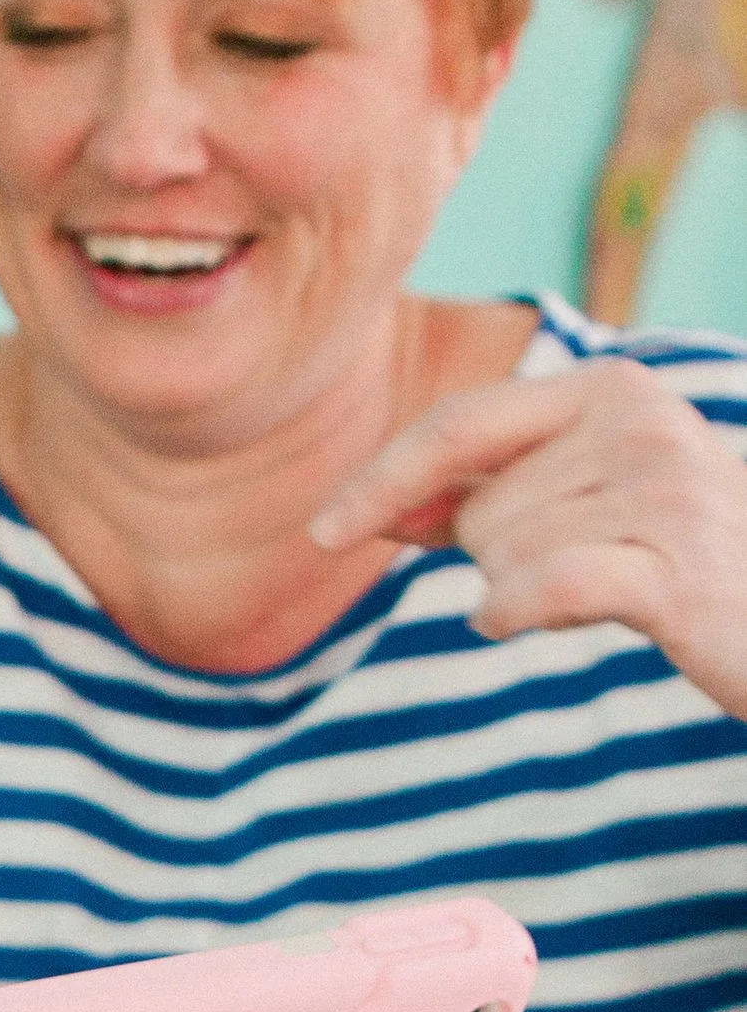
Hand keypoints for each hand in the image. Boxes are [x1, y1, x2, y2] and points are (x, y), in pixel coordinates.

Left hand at [310, 359, 746, 718]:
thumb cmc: (688, 558)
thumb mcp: (590, 503)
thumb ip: (487, 496)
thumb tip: (373, 508)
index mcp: (610, 389)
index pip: (458, 426)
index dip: (381, 479)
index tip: (322, 532)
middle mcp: (637, 422)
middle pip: (479, 512)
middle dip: (500, 561)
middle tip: (587, 572)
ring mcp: (663, 490)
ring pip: (503, 559)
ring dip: (532, 595)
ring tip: (618, 591)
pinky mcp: (675, 568)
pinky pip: (537, 589)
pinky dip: (512, 612)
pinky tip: (516, 622)